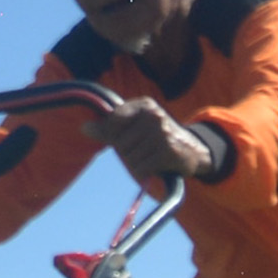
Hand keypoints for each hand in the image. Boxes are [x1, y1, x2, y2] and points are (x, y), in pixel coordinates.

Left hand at [94, 92, 219, 181]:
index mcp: (144, 105)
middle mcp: (154, 115)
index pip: (113, 121)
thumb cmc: (157, 138)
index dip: (113, 135)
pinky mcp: (169, 152)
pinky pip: (141, 168)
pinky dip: (144, 172)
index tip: (124, 139)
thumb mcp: (136, 126)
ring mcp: (163, 133)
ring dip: (136, 165)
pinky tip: (155, 166)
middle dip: (127, 153)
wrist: (193, 151)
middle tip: (143, 151)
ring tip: (150, 159)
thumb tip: (84, 128)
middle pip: (119, 143)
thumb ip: (110, 127)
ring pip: (129, 158)